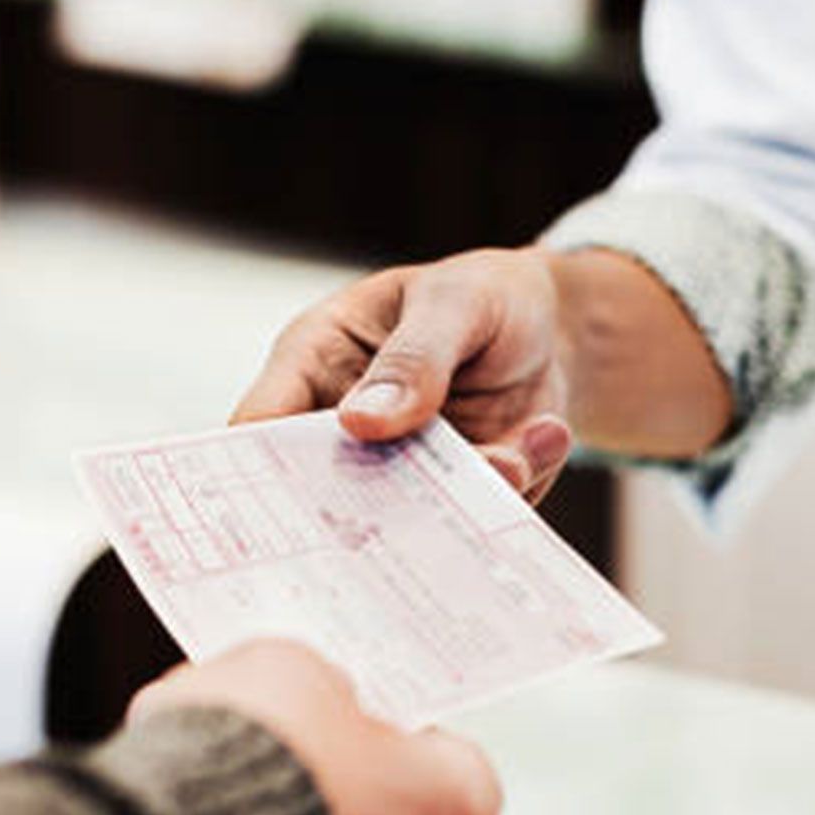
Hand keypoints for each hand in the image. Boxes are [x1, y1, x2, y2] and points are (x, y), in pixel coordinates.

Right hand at [233, 249, 575, 503]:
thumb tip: (360, 422)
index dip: (256, 474)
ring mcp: (399, 469)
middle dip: (371, 509)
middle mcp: (345, 429)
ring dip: (463, 496)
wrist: (558, 331)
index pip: (260, 427)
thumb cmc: (485, 296)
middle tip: (421, 505)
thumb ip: (413, 358)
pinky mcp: (452, 496)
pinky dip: (510, 488)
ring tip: (514, 454)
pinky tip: (542, 436)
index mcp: (315, 364)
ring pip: (406, 516)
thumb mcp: (453, 303)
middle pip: (324, 494)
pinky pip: (469, 517)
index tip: (283, 510)